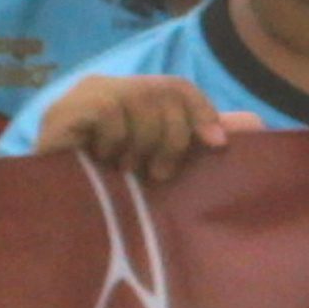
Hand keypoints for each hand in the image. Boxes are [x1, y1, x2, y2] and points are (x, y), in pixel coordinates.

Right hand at [36, 71, 236, 181]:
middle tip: (155, 174)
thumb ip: (198, 141)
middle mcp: (106, 87)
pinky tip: (98, 162)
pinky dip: (112, 142)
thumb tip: (255, 125)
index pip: (177, 88)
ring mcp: (80, 96)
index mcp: (130, 97)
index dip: (201, 112)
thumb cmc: (110, 195)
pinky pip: (107, 112)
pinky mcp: (60, 112)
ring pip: (137, 100)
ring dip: (139, 146)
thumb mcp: (159, 166)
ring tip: (122, 171)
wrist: (53, 220)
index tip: (217, 145)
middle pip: (161, 93)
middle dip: (170, 139)